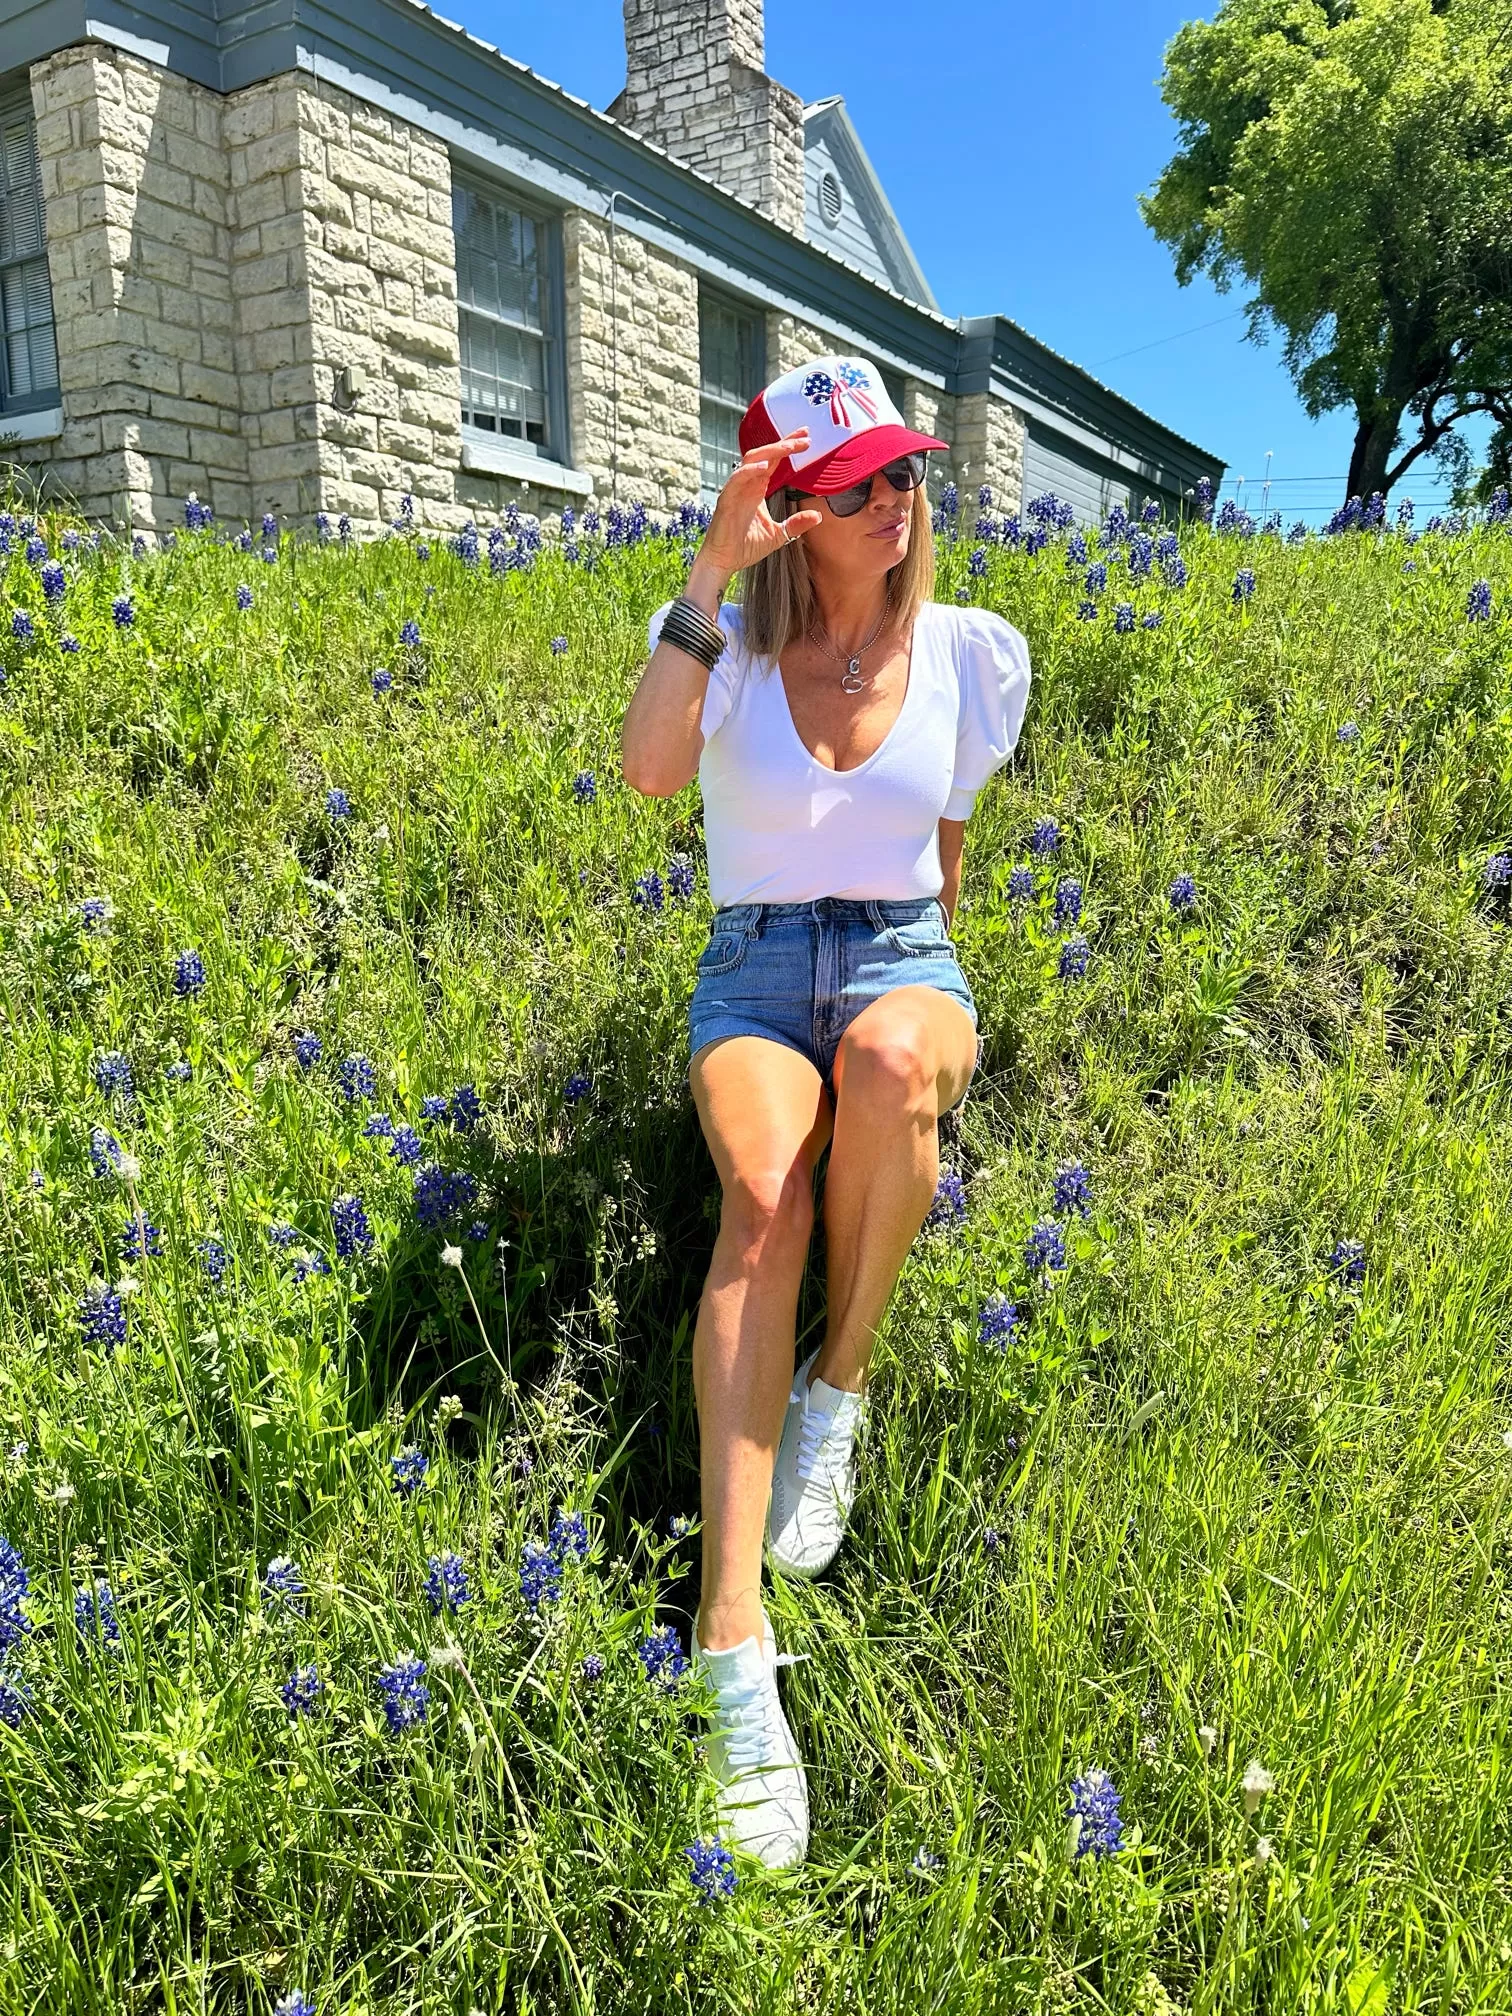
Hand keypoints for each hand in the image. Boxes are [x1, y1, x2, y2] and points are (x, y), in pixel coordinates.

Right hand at [696, 431, 824, 580]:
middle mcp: (747, 485)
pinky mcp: (726, 500)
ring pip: (751, 460)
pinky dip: (750, 472)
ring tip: (789, 446)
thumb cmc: (745, 547)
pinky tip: (765, 469)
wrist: (724, 562)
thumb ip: (796, 524)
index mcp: (758, 489)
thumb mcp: (779, 535)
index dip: (788, 448)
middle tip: (804, 436)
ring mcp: (736, 490)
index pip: (774, 462)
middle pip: (765, 455)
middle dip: (784, 443)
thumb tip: (818, 516)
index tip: (806, 438)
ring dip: (771, 451)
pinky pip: (737, 480)